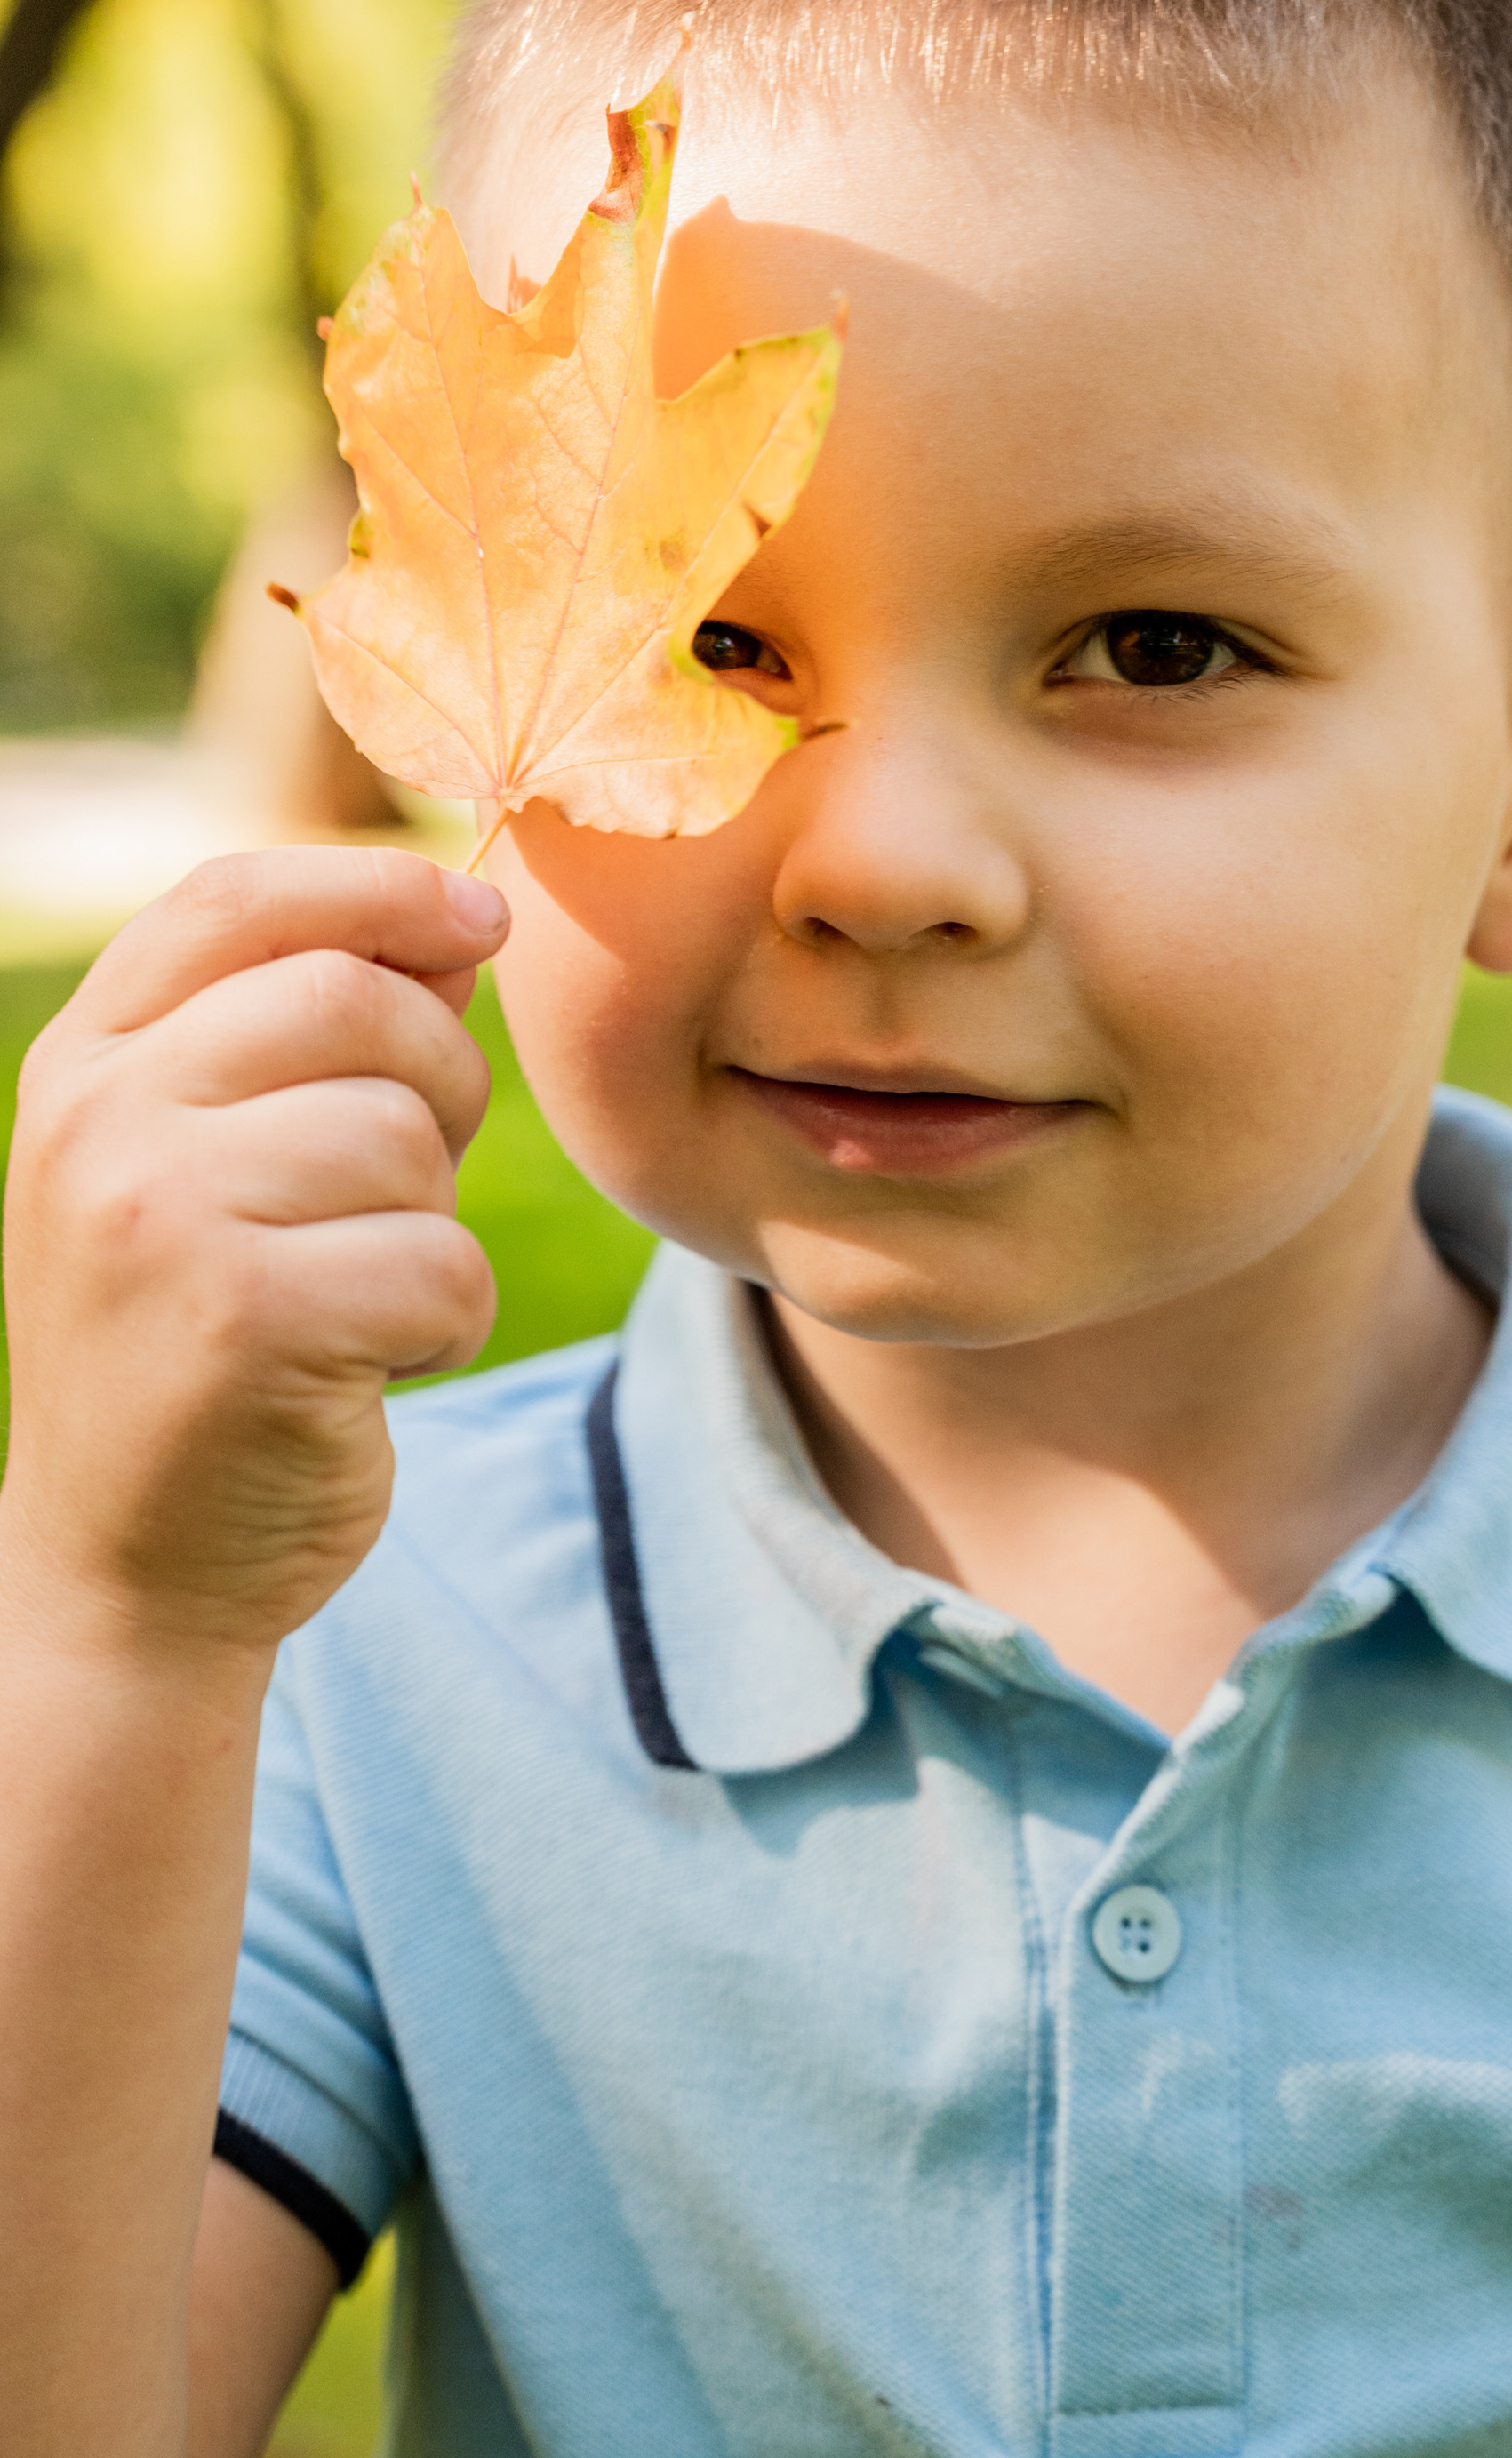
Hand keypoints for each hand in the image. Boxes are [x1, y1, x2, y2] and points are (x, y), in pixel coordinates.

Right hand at [0, 847, 505, 1656]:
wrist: (130, 1571)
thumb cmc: (203, 1352)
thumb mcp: (218, 1171)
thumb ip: (317, 1039)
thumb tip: (460, 920)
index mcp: (83, 1065)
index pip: (235, 898)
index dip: (377, 886)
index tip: (483, 913)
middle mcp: (99, 1122)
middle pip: (352, 1002)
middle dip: (437, 1083)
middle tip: (411, 1187)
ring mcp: (158, 1216)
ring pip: (405, 1137)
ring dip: (432, 1222)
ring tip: (358, 1295)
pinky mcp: (244, 1319)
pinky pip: (441, 1260)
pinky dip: (447, 1320)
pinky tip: (376, 1367)